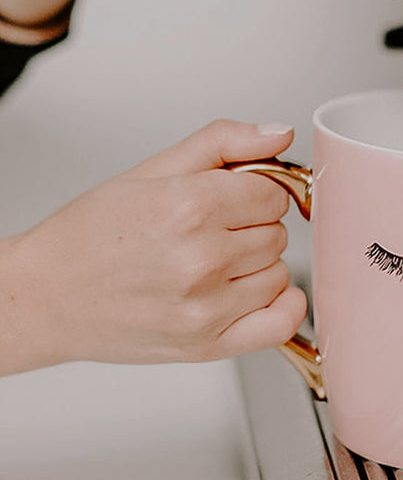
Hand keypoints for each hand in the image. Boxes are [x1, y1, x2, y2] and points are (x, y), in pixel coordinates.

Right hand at [0, 120, 307, 373]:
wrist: (44, 296)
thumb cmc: (90, 235)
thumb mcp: (151, 170)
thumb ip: (223, 143)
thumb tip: (280, 133)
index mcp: (188, 206)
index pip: (273, 193)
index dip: (255, 191)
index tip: (231, 197)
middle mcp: (200, 259)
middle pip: (277, 231)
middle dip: (252, 225)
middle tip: (210, 230)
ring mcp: (206, 307)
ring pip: (279, 271)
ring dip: (257, 265)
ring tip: (212, 262)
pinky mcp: (207, 346)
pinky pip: (281, 323)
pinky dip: (281, 305)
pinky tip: (253, 292)